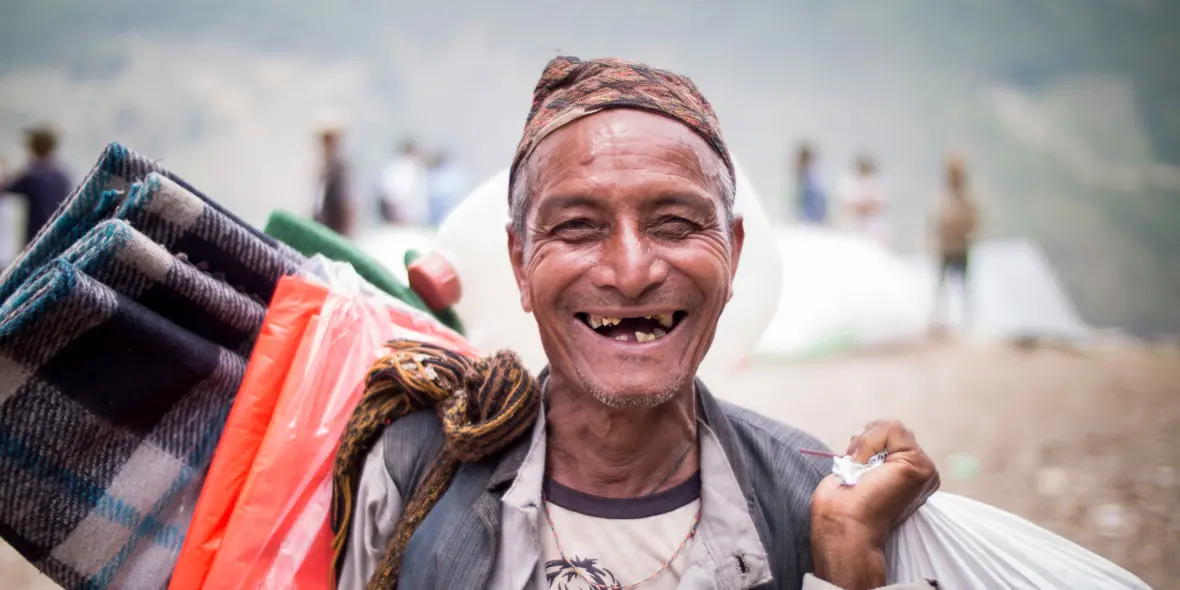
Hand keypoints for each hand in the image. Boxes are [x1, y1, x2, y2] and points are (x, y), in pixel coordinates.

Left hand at [809, 420, 938, 588]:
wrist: (844, 524)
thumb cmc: (841, 505)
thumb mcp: (854, 469)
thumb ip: (869, 452)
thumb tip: (865, 433)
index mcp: (906, 474)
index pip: (887, 435)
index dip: (863, 443)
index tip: (852, 466)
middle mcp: (920, 471)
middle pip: (890, 427)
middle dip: (863, 439)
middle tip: (854, 466)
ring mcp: (923, 468)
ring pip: (891, 426)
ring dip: (864, 443)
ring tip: (859, 469)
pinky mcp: (920, 465)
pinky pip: (891, 429)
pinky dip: (869, 442)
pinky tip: (866, 467)